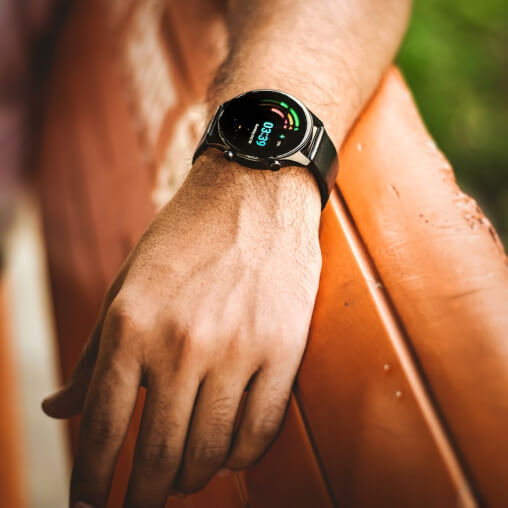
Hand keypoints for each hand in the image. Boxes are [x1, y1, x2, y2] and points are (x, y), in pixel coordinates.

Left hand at [42, 151, 321, 505]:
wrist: (254, 194)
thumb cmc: (186, 238)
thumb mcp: (127, 285)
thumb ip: (95, 353)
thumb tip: (58, 409)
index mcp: (132, 325)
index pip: (101, 428)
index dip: (91, 482)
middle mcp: (182, 344)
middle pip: (158, 454)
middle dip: (143, 498)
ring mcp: (238, 349)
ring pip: (211, 450)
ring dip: (192, 477)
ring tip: (183, 478)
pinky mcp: (283, 349)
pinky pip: (261, 429)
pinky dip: (241, 456)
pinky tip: (227, 455)